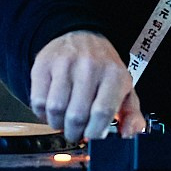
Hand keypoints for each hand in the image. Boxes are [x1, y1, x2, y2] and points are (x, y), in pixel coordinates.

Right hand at [29, 30, 145, 141]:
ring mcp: (65, 64)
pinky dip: (43, 113)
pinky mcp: (44, 65)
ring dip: (58, 124)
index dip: (94, 132)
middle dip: (75, 132)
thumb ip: (132, 115)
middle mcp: (90, 66)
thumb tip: (128, 134)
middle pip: (77, 115)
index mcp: (114, 75)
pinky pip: (38, 101)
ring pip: (56, 110)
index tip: (91, 135)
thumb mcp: (125, 88)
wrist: (83, 36)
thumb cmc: (104, 68)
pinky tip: (51, 109)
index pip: (102, 112)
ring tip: (63, 120)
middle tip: (76, 131)